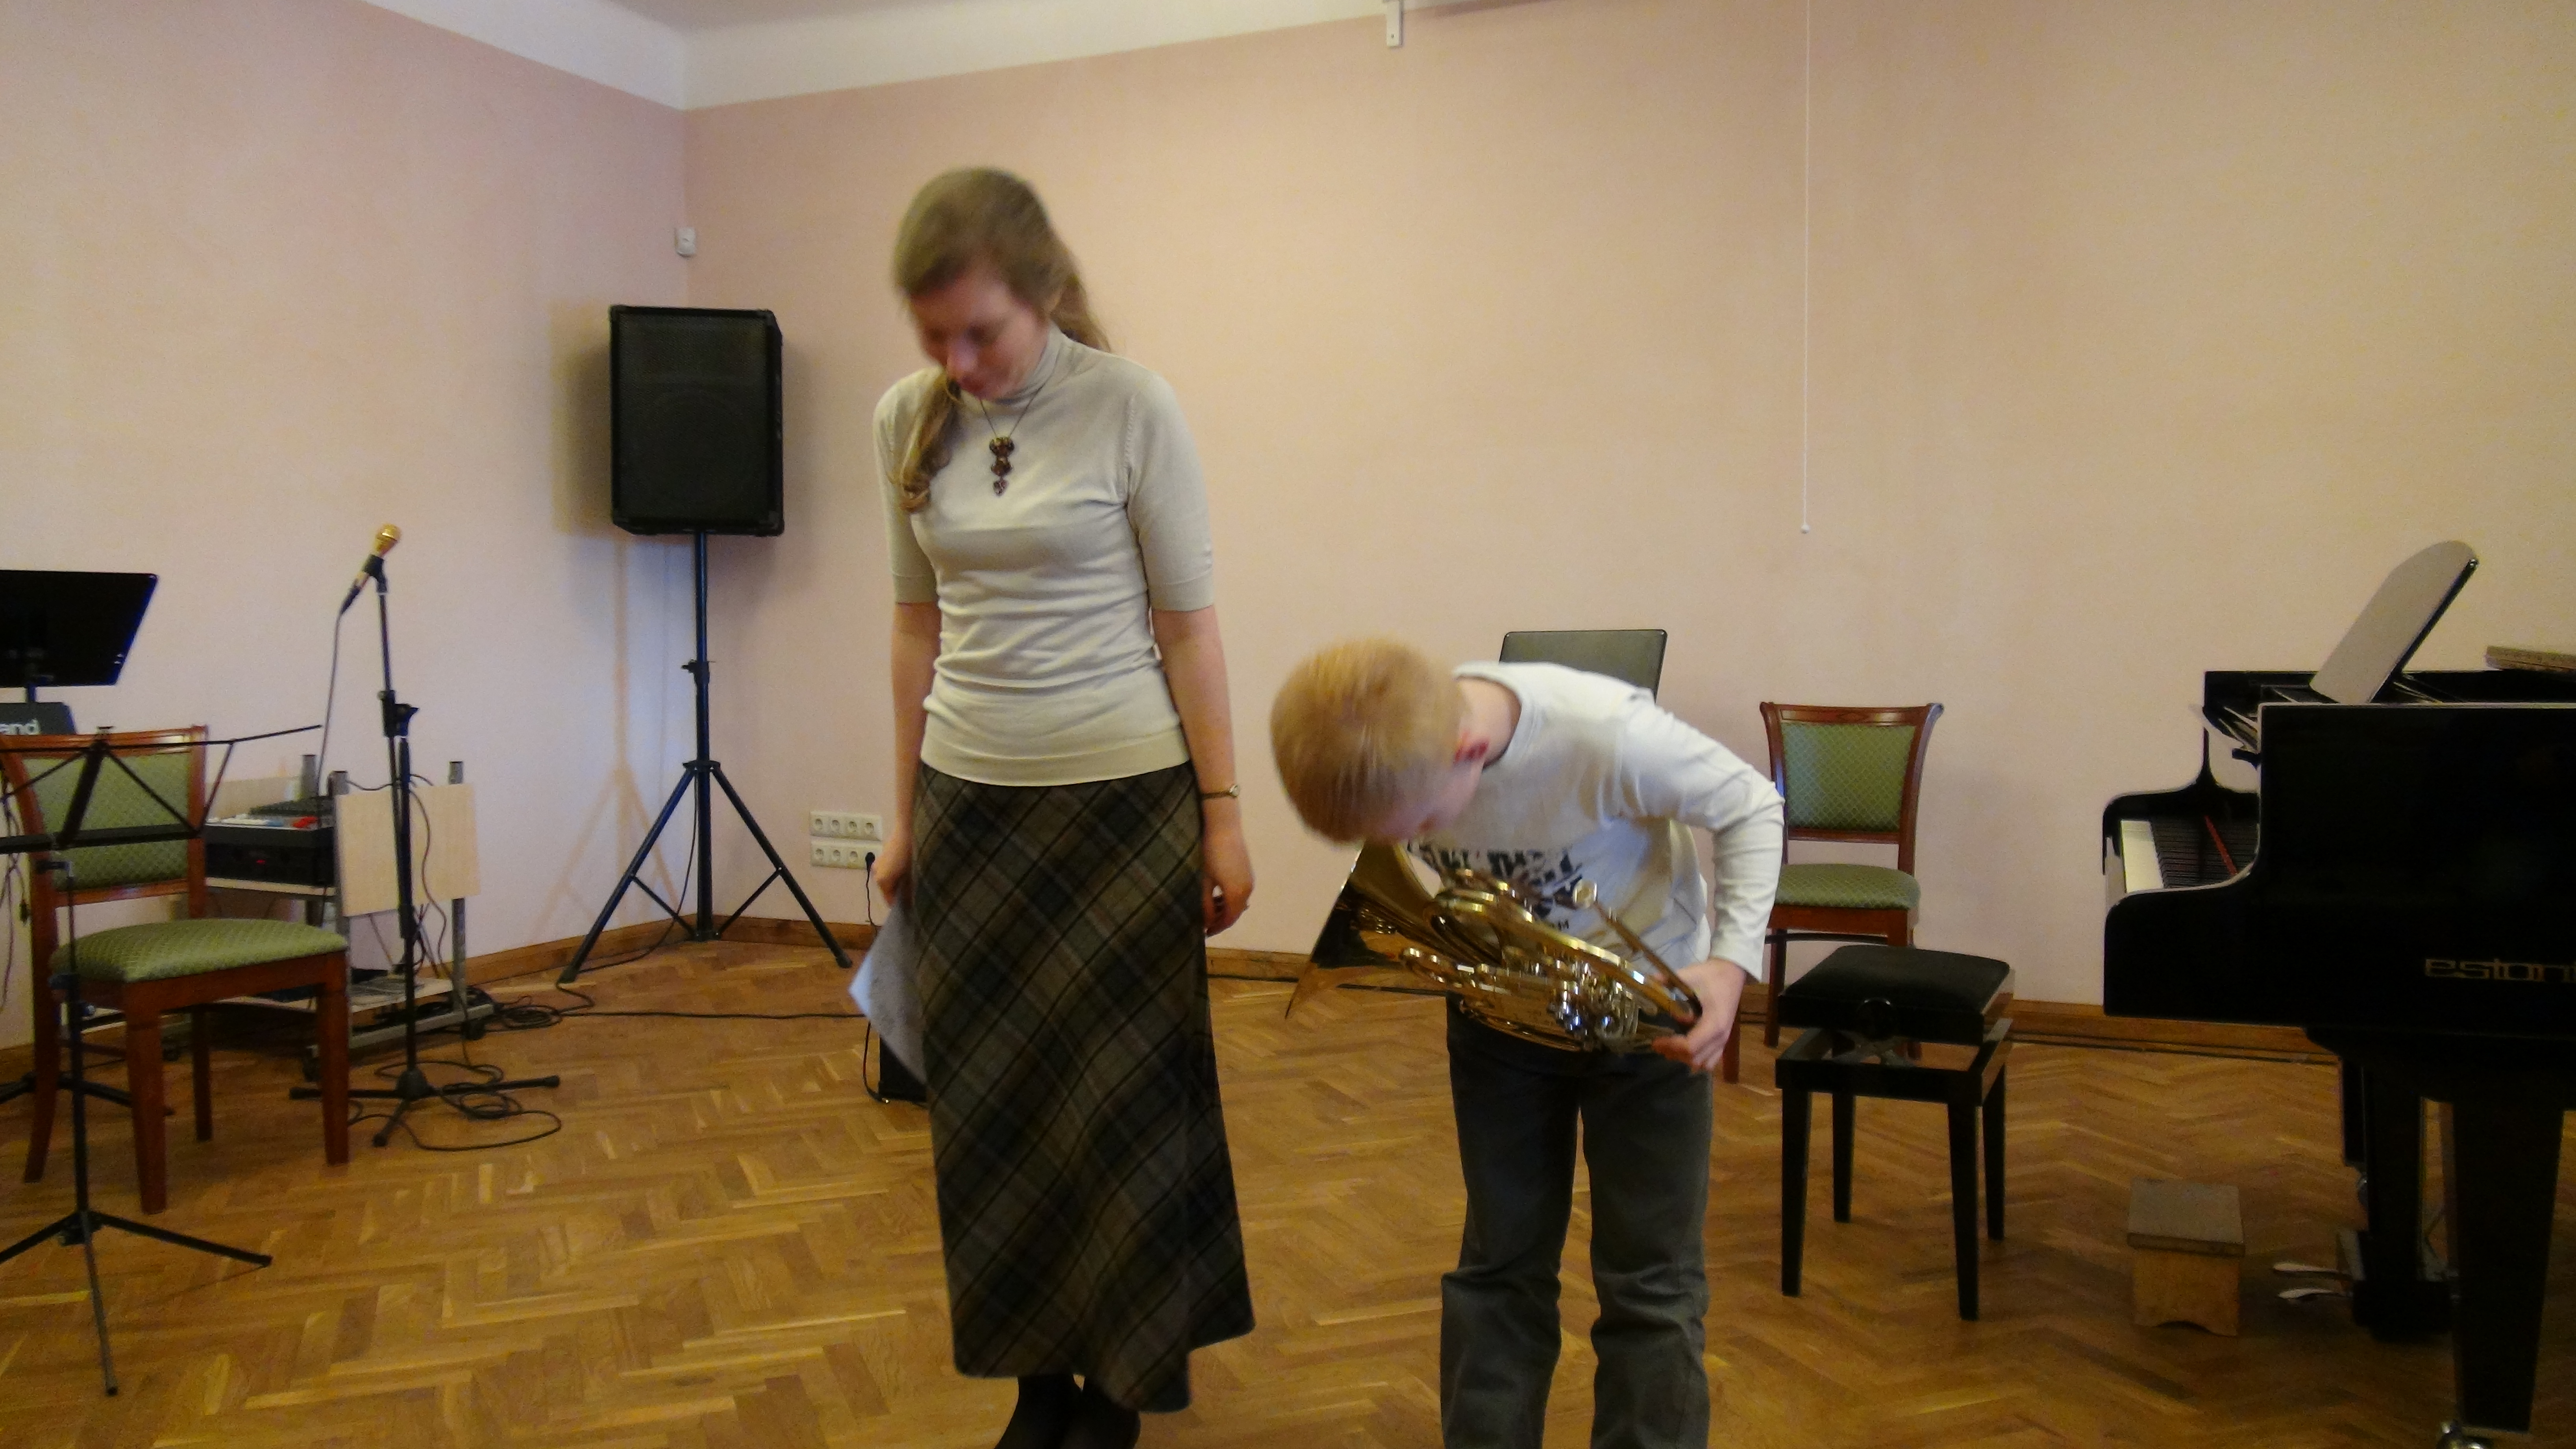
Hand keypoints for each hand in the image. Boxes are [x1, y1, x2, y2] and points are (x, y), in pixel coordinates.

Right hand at [871, 824, 911, 904]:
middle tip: (908, 893)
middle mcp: (876, 876)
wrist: (903, 835)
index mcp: (882, 882)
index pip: (888, 900)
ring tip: (905, 881)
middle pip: (886, 891)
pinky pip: (884, 874)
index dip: (898, 904)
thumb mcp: (909, 876)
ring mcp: (876, 868)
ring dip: (893, 884)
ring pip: (885, 882)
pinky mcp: (878, 861)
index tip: (907, 906)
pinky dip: (890, 876)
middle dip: (895, 893)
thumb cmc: (908, 856)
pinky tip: (900, 872)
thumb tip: (908, 905)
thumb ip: (907, 892)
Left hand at [1201, 810, 1253, 934]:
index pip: (1228, 920)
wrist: (1224, 829)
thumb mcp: (1205, 881)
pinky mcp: (1249, 874)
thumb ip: (1206, 904)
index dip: (1216, 928)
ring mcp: (1250, 882)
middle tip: (1205, 924)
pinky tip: (1219, 898)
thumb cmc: (1211, 854)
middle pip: (1235, 914)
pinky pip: (1242, 894)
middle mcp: (1248, 890)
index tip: (1204, 933)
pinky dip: (1231, 900)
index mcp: (1236, 894)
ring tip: (1210, 911)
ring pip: (1239, 904)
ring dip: (1226, 910)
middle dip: (1221, 921)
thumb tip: (1206, 923)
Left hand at [1652, 958, 1747, 1074]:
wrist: (1732, 973)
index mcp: (1714, 1023)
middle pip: (1695, 1058)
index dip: (1671, 1046)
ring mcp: (1724, 1040)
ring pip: (1703, 1063)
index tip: (1656, 1040)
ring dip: (1684, 1059)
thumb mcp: (1690, 974)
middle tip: (1658, 1043)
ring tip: (1670, 1047)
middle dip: (1674, 1053)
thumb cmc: (1712, 975)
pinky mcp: (1723, 1040)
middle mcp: (1721, 1036)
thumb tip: (1647, 982)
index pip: (1690, 1046)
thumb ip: (1668, 980)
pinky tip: (1684, 1050)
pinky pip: (1711, 1060)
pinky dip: (1697, 1060)